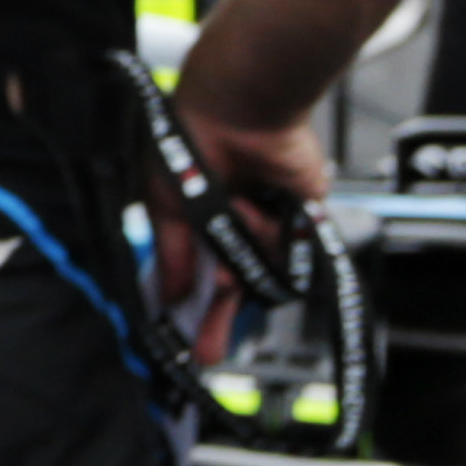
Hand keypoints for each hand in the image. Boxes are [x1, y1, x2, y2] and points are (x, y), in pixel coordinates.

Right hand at [144, 102, 326, 323]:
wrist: (238, 111)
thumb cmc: (190, 147)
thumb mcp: (168, 207)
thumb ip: (172, 257)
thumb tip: (166, 299)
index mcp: (196, 221)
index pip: (194, 275)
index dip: (189, 307)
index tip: (182, 339)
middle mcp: (233, 225)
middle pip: (230, 284)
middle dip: (219, 317)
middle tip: (208, 354)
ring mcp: (267, 221)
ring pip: (256, 264)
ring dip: (241, 245)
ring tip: (234, 207)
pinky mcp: (300, 214)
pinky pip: (285, 244)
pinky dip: (267, 229)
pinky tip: (255, 200)